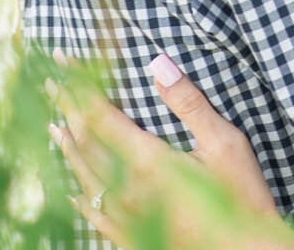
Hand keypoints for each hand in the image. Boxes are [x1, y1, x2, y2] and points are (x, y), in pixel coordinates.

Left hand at [52, 54, 293, 249]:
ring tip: (55, 127)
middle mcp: (127, 190)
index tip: (62, 62)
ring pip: (86, 177)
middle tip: (51, 86)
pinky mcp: (133, 236)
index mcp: (148, 162)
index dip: (79, 87)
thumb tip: (159, 65)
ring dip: (69, 148)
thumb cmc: (241, 198)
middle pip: (86, 144)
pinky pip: (95, 213)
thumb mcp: (224, 143)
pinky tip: (76, 191)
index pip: (100, 116)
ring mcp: (127, 217)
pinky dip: (81, 195)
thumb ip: (189, 103)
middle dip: (68, 110)